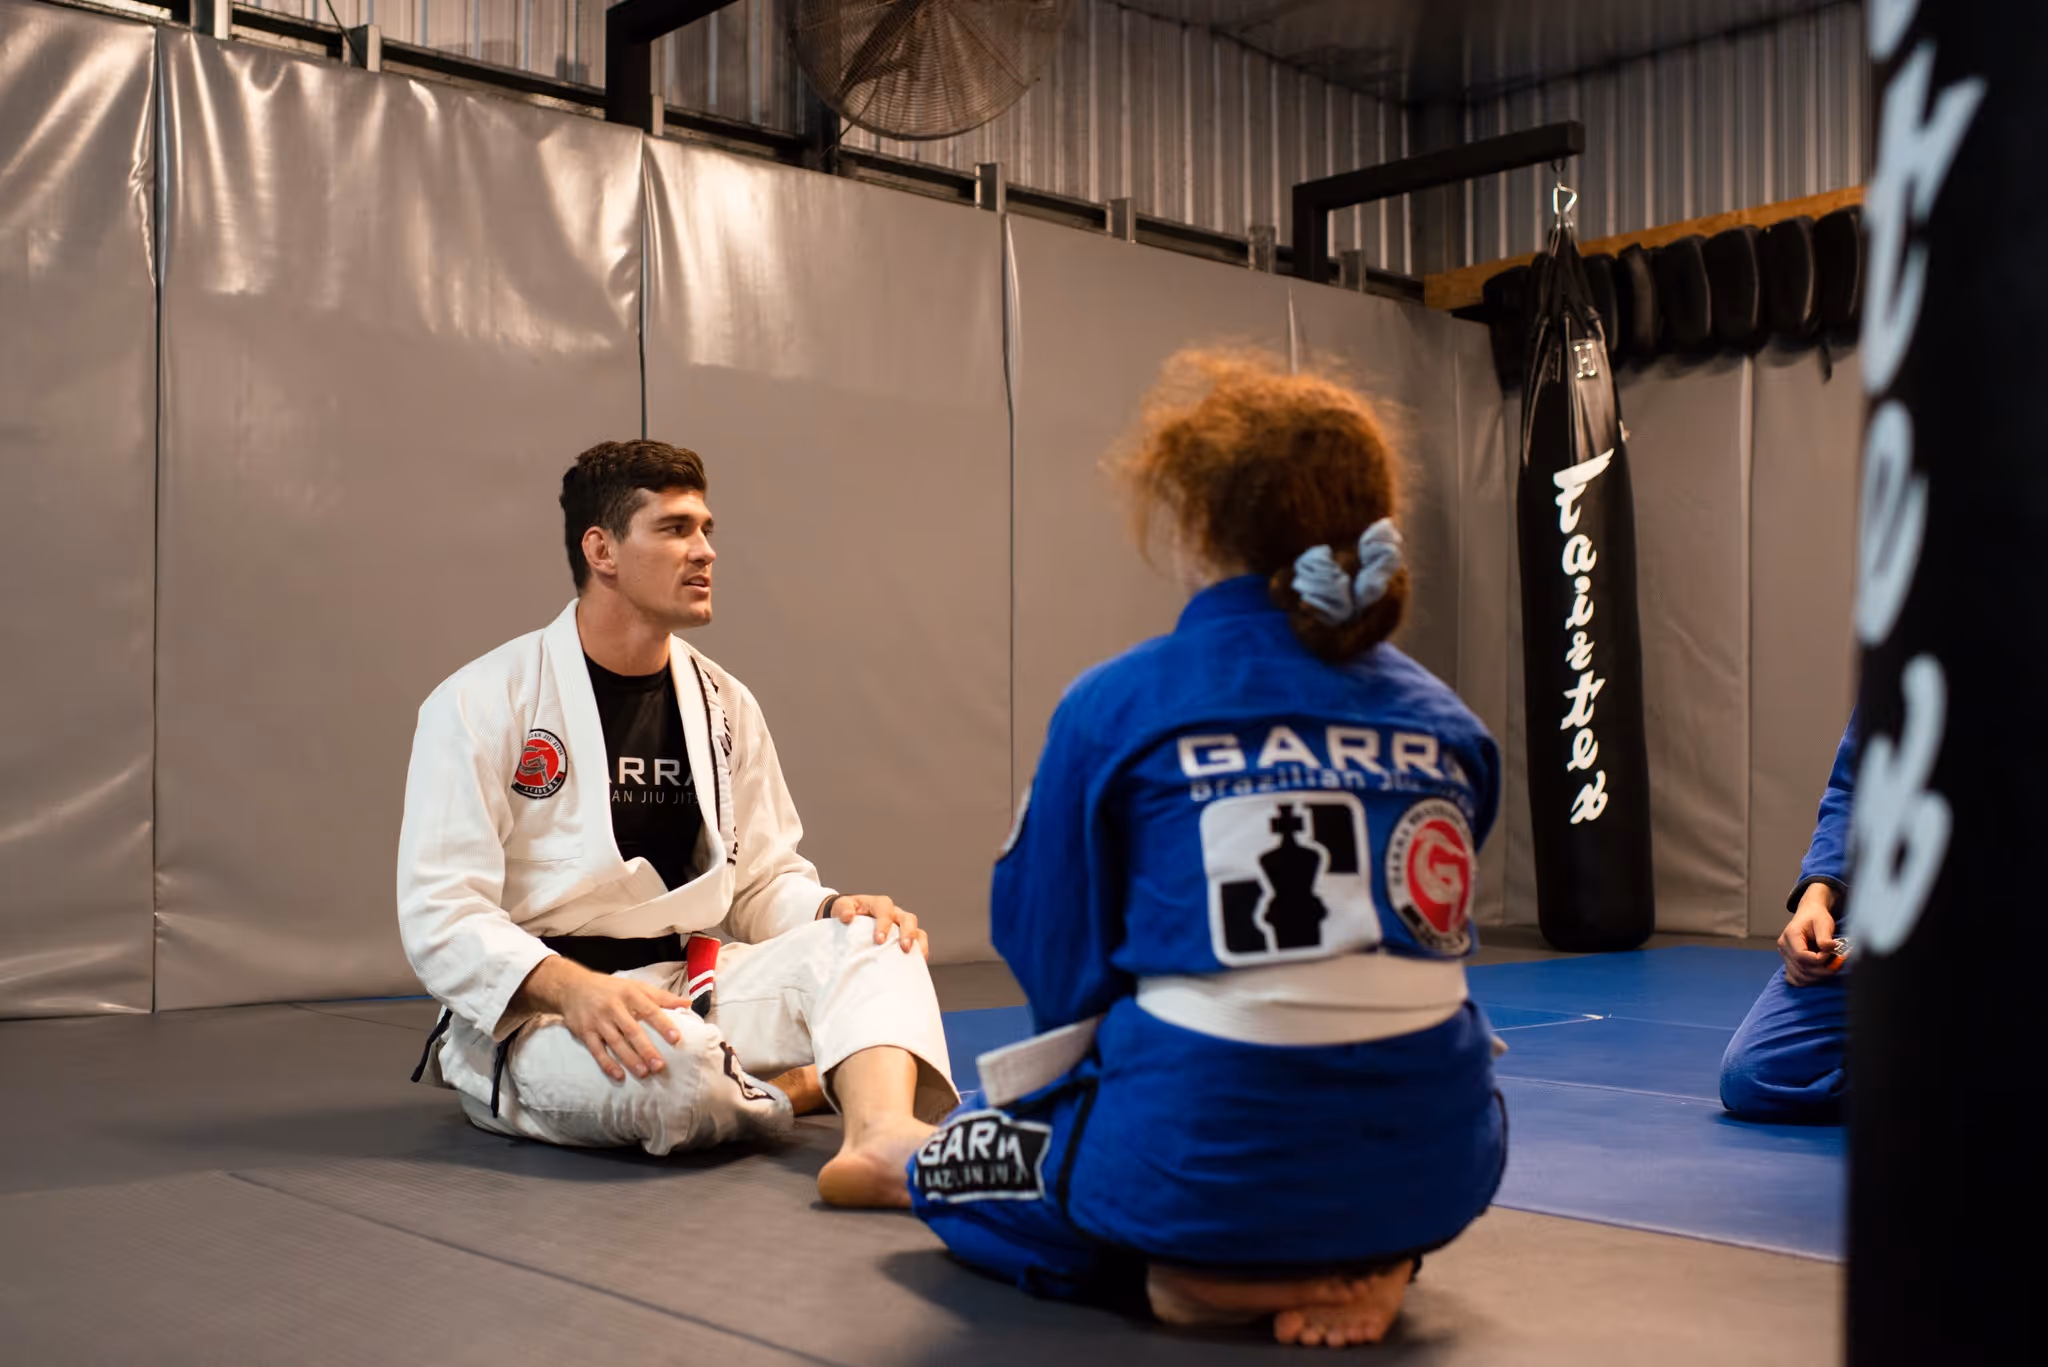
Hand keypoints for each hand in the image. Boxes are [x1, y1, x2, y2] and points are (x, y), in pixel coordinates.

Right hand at [512, 955, 690, 1081]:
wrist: (572, 986)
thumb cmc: (611, 988)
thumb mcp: (635, 986)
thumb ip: (662, 997)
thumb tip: (688, 1004)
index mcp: (630, 994)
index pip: (649, 1010)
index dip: (663, 1025)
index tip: (676, 1039)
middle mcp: (613, 1007)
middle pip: (632, 1030)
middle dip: (646, 1049)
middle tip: (660, 1065)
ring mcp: (598, 1021)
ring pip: (616, 1043)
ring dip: (630, 1059)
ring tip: (644, 1073)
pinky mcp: (585, 1032)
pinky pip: (597, 1051)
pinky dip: (607, 1064)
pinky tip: (619, 1076)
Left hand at [825, 894, 928, 957]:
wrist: (848, 917)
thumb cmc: (847, 911)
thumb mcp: (842, 906)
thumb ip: (843, 909)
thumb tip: (848, 916)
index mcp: (880, 904)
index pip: (885, 910)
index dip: (884, 923)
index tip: (879, 940)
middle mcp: (895, 913)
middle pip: (908, 918)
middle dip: (908, 933)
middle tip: (904, 947)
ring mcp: (902, 925)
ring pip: (918, 930)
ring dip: (918, 943)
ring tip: (916, 959)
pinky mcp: (905, 937)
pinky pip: (918, 943)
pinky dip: (920, 953)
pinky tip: (916, 966)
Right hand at [1779, 885, 1841, 986]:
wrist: (1810, 913)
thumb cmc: (1816, 917)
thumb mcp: (1824, 922)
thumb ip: (1825, 937)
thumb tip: (1829, 948)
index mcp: (1790, 935)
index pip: (1801, 956)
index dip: (1818, 960)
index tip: (1831, 954)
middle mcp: (1784, 947)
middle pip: (1800, 969)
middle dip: (1821, 971)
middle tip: (1836, 964)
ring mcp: (1784, 955)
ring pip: (1798, 976)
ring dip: (1816, 977)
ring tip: (1830, 969)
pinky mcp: (1788, 961)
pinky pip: (1794, 978)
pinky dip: (1807, 980)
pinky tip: (1818, 974)